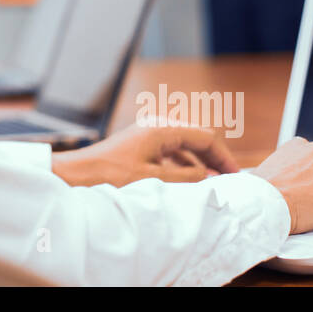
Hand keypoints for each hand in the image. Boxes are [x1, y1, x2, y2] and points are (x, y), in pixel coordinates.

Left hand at [51, 123, 238, 186]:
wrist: (75, 176)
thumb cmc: (109, 176)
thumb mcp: (153, 180)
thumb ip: (185, 178)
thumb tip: (208, 177)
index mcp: (162, 130)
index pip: (205, 138)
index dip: (223, 157)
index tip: (237, 176)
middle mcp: (155, 128)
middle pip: (195, 139)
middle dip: (214, 158)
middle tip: (230, 179)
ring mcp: (146, 137)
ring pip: (183, 147)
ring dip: (199, 163)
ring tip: (212, 183)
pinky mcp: (138, 148)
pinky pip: (169, 154)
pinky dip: (182, 166)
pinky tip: (187, 182)